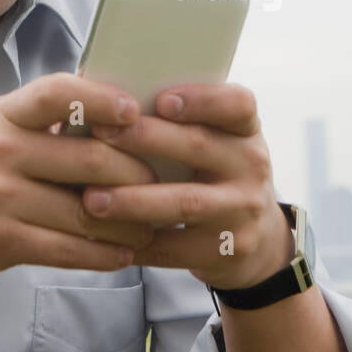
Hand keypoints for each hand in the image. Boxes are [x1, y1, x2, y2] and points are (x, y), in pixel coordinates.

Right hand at [0, 72, 158, 286]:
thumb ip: (40, 119)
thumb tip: (112, 110)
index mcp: (3, 114)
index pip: (59, 93)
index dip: (103, 100)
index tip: (136, 112)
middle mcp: (0, 149)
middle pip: (91, 159)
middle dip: (138, 174)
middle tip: (165, 184)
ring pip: (86, 211)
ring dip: (129, 222)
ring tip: (152, 226)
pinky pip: (67, 250)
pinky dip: (103, 254)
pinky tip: (122, 254)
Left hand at [78, 83, 295, 290]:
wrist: (258, 237)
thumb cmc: (218, 174)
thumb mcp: (218, 141)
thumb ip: (182, 122)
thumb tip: (110, 101)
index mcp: (246, 130)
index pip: (237, 105)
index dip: (202, 100)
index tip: (161, 100)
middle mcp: (252, 167)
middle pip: (199, 146)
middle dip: (146, 139)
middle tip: (100, 133)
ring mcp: (243, 211)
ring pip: (185, 202)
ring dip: (134, 200)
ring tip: (93, 197)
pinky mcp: (228, 251)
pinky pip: (175, 248)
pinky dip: (136, 242)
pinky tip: (105, 236)